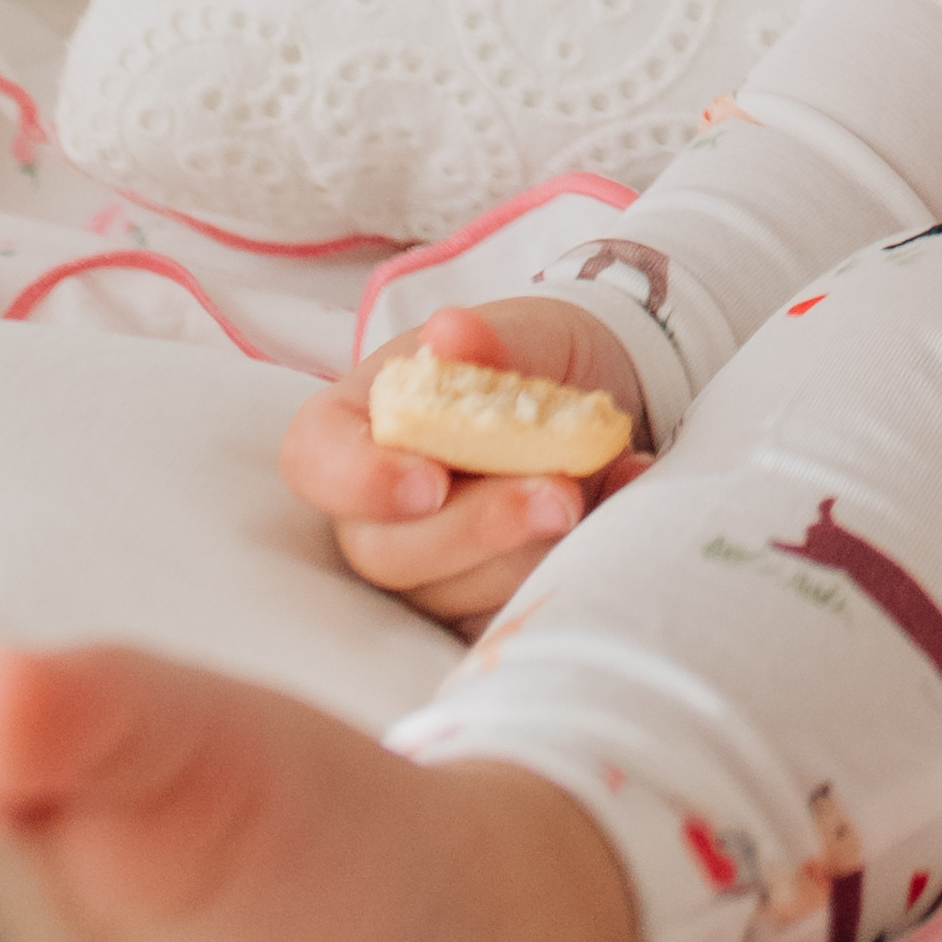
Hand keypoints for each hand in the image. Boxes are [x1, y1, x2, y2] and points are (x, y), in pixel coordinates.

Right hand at [279, 299, 650, 637]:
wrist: (592, 391)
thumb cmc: (530, 355)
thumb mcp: (521, 331)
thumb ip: (486, 344)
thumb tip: (450, 334)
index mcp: (357, 423)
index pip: (314, 461)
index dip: (359, 482)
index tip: (430, 483)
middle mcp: (372, 507)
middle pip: (384, 552)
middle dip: (477, 528)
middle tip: (559, 495)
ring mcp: (423, 566)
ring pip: (452, 593)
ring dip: (531, 549)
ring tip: (595, 483)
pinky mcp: (477, 603)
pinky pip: (511, 610)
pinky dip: (576, 559)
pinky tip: (627, 491)